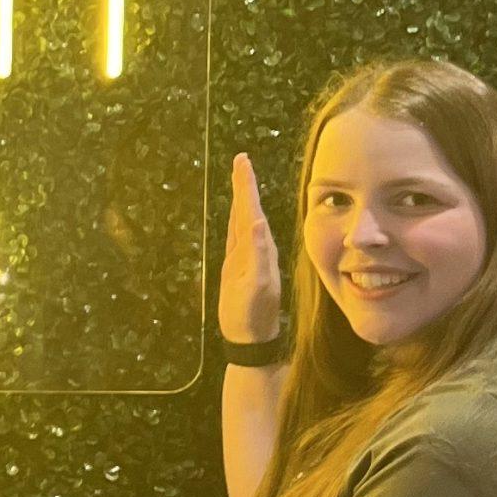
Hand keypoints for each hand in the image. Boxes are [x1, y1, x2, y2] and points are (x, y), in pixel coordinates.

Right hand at [218, 151, 281, 342]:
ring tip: (240, 178)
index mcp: (259, 246)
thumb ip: (258, 254)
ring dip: (242, 197)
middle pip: (248, 208)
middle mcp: (255, 246)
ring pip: (243, 218)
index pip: (251, 208)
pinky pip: (237, 234)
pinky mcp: (238, 264)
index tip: (243, 161)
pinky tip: (236, 213)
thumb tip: (256, 222)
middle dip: (244, 184)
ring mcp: (247, 255)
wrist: (250, 336)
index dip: (246, 185)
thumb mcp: (255, 284)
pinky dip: (236, 218)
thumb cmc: (251, 312)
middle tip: (241, 160)